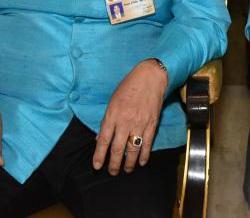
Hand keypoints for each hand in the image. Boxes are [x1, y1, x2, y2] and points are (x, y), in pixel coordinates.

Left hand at [92, 59, 167, 174]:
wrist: (150, 78)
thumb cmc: (129, 87)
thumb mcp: (112, 101)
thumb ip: (107, 120)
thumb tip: (100, 138)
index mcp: (112, 115)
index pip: (103, 140)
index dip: (99, 155)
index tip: (97, 165)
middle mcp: (125, 122)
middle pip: (117, 149)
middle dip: (114, 164)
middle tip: (112, 172)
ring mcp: (139, 124)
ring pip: (133, 149)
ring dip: (129, 163)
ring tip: (126, 170)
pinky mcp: (152, 124)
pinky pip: (147, 143)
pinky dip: (145, 155)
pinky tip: (142, 162)